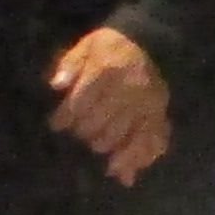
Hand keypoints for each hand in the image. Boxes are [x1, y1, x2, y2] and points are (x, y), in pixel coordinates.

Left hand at [47, 28, 172, 186]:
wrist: (147, 42)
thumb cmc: (109, 47)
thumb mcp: (86, 46)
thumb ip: (70, 65)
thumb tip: (56, 86)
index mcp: (107, 71)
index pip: (80, 102)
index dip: (64, 117)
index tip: (55, 124)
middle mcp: (128, 89)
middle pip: (99, 123)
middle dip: (83, 132)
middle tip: (77, 132)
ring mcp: (146, 105)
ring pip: (121, 136)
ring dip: (104, 146)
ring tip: (95, 145)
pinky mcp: (159, 114)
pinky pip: (149, 142)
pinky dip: (134, 159)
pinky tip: (120, 172)